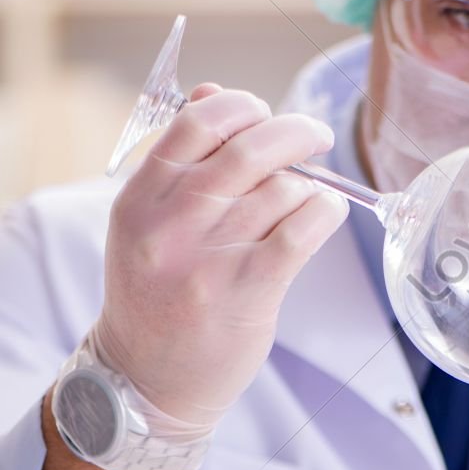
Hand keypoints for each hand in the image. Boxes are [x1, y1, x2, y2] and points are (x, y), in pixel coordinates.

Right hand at [94, 83, 348, 426]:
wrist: (147, 378)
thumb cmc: (156, 292)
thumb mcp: (146, 222)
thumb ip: (179, 158)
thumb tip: (214, 90)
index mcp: (141, 197)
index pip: (198, 121)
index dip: (244, 106)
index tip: (266, 116)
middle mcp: (171, 221)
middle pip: (253, 146)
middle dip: (298, 131)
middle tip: (316, 136)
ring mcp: (210, 256)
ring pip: (286, 187)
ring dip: (310, 184)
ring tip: (307, 200)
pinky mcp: (249, 288)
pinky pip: (306, 227)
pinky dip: (326, 210)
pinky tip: (324, 214)